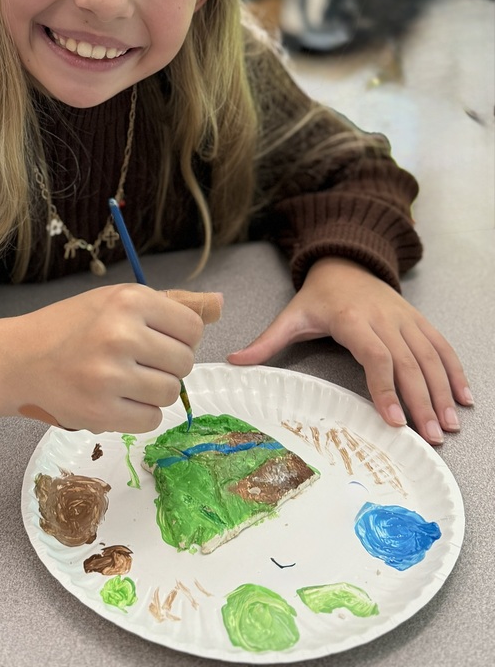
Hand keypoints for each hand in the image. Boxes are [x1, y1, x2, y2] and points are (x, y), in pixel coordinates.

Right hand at [6, 285, 220, 433]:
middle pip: (185, 362)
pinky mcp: (101, 412)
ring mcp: (110, 376)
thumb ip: (173, 304)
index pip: (192, 328)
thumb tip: (220, 304)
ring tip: (127, 380)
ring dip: (156, 391)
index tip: (156, 339)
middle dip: (168, 365)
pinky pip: (151, 419)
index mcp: (129, 300)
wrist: (20, 359)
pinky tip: (117, 398)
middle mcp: (121, 335)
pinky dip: (140, 413)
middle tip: (138, 361)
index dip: (180, 337)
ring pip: (171, 393)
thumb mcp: (119, 301)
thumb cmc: (74, 326)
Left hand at [227, 257, 472, 444]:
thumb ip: (266, 342)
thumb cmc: (319, 297)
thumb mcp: (291, 316)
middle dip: (421, 401)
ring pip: (429, 357)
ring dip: (442, 392)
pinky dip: (455, 372)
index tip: (394, 420)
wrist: (346, 260)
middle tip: (429, 437)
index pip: (375, 355)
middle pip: (407, 363)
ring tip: (449, 427)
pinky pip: (441, 346)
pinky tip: (464, 399)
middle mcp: (384, 319)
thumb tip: (233, 361)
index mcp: (352, 320)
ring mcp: (405, 319)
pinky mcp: (418, 321)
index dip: (385, 387)